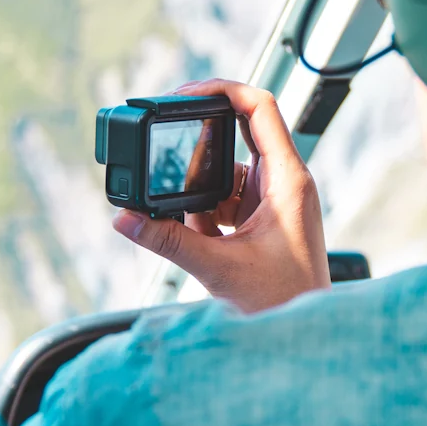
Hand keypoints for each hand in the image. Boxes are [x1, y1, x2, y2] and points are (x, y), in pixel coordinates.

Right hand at [112, 79, 330, 312]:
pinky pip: (223, 201)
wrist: (300, 336)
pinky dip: (202, 214)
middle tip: (167, 146)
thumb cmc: (283, 302)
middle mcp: (283, 183)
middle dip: (199, 144)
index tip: (187, 91)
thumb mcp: (217, 267)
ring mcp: (272, 201)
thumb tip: (126, 218)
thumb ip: (168, 241)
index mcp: (288, 179)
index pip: (260, 107)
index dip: (223, 89)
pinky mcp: (259, 221)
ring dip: (198, 192)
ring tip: (193, 225)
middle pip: (237, 135)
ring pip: (225, 174)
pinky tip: (198, 238)